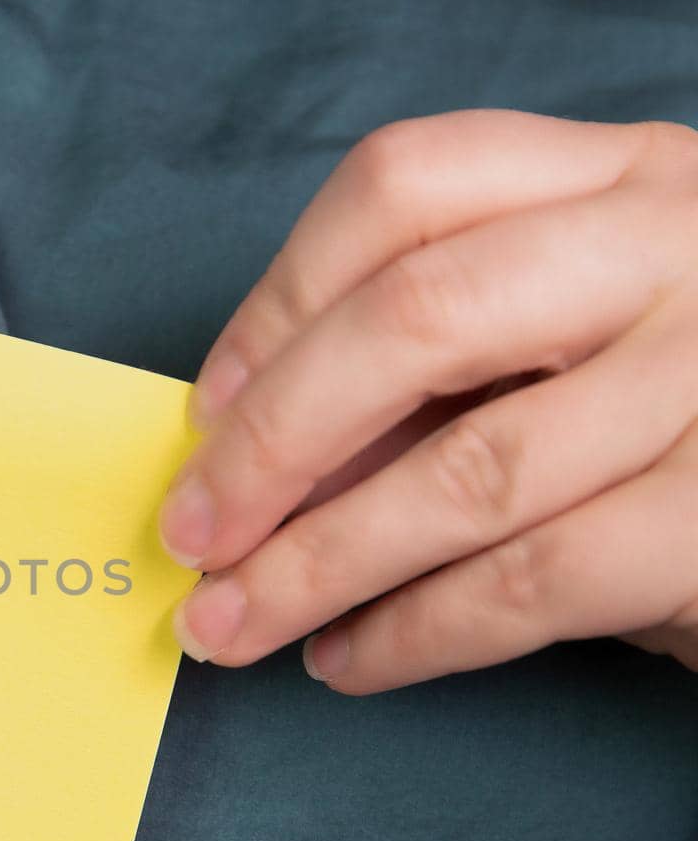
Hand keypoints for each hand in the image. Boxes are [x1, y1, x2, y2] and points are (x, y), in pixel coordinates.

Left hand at [159, 110, 697, 692]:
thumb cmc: (655, 425)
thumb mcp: (552, 351)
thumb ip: (422, 374)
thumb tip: (240, 456)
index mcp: (612, 179)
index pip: (405, 186)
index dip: (277, 303)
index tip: (205, 411)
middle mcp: (677, 245)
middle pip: (418, 315)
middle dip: (273, 442)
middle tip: (191, 534)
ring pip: (467, 472)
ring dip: (314, 566)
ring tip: (230, 624)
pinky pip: (532, 582)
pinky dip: (413, 635)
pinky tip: (346, 661)